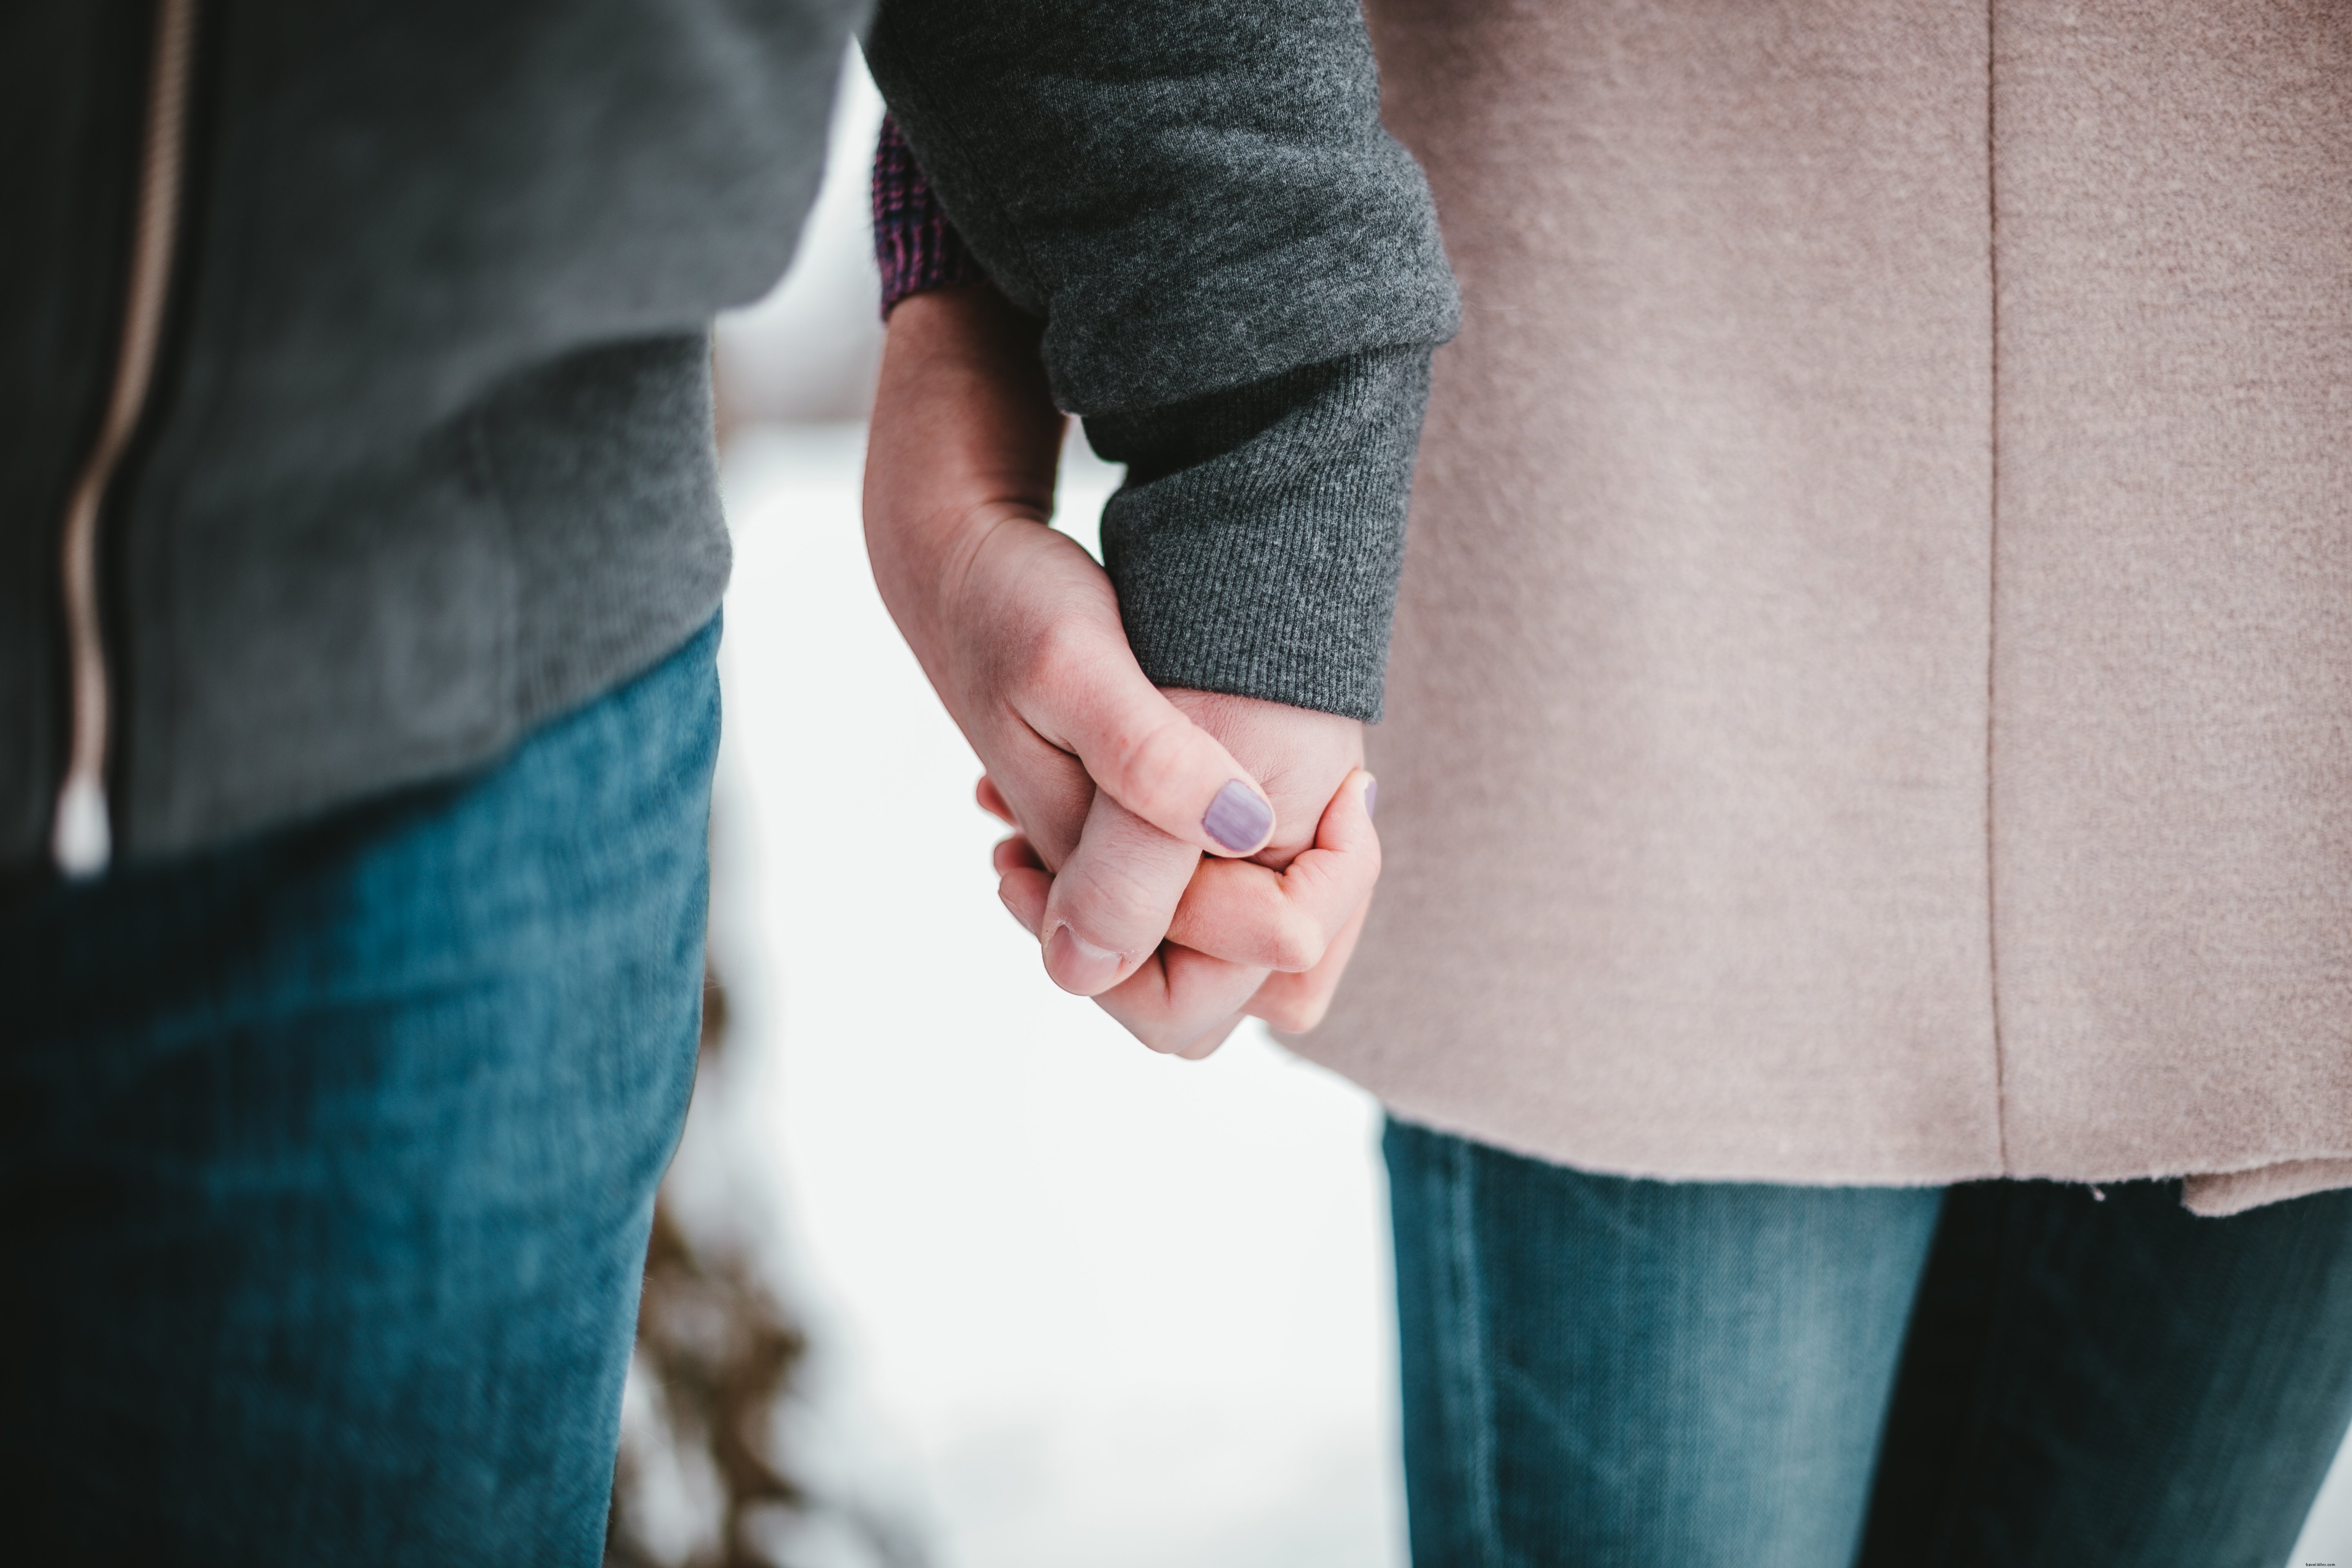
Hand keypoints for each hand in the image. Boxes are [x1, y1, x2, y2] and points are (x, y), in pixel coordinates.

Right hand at [864, 282, 1380, 1051]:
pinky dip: (1266, 861)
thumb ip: (1149, 761)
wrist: (965, 573)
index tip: (1343, 797)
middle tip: (1338, 800)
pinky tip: (1278, 779)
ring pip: (1218, 961)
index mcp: (1075, 885)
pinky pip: (1217, 898)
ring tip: (1321, 792)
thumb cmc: (1012, 611)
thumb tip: (1246, 832)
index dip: (1291, 921)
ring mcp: (1110, 876)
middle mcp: (1091, 902)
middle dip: (1298, 925)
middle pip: (1206, 1006)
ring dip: (1287, 896)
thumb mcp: (1075, 664)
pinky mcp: (1130, 840)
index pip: (1187, 1001)